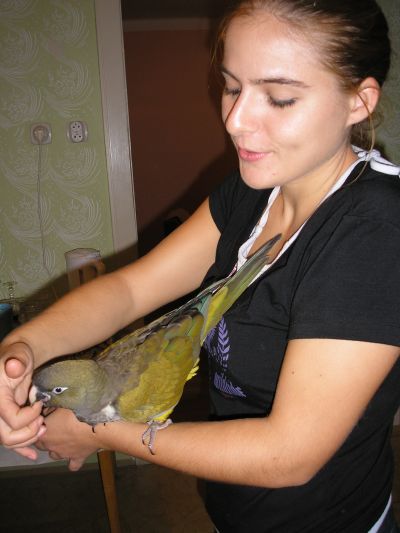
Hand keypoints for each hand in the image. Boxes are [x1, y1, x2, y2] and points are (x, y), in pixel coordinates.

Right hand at [0, 342, 45, 459]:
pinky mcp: (5, 420)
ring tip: (43, 431)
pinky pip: (10, 440)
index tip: (38, 406)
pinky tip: (33, 455)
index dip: (28, 417)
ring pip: (8, 441)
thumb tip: (15, 366)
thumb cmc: (18, 355)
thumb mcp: (18, 354)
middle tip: (43, 424)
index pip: (11, 419)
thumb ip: (17, 361)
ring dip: (27, 440)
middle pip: (6, 436)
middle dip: (28, 433)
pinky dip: (21, 448)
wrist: (17, 358)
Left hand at [36, 408, 100, 470]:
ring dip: (57, 449)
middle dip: (46, 438)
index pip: (34, 431)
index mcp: (43, 433)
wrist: (92, 426)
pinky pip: (73, 465)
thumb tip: (46, 410)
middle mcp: (50, 446)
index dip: (39, 425)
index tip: (45, 419)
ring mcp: (63, 454)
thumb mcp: (60, 406)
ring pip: (54, 455)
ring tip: (64, 441)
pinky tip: (75, 456)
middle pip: (41, 445)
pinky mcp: (76, 459)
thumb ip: (50, 409)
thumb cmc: (75, 413)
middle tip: (55, 429)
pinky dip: (73, 462)